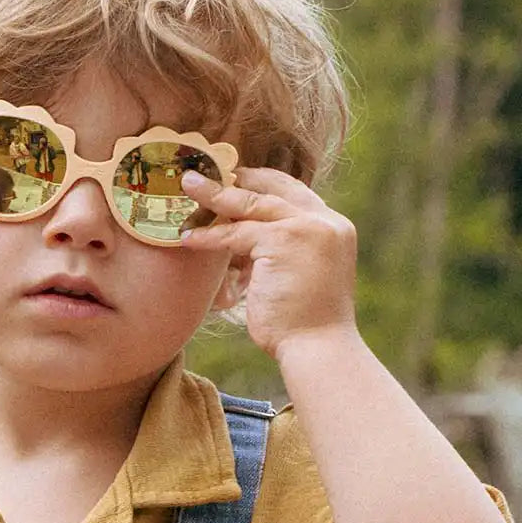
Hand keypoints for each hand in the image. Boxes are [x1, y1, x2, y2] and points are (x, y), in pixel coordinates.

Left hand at [180, 168, 357, 356]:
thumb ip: (284, 246)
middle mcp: (324, 221)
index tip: (235, 177)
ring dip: (214, 194)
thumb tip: (244, 230)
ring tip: (187, 185)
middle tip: (204, 174)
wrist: (319, 348)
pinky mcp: (281, 242)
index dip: (262, 181)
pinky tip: (188, 238)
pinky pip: (235, 234)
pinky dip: (209, 236)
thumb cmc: (306, 321)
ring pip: (249, 205)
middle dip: (235, 179)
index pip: (293, 191)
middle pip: (271, 189)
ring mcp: (305, 228)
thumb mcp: (302, 270)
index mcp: (334, 226)